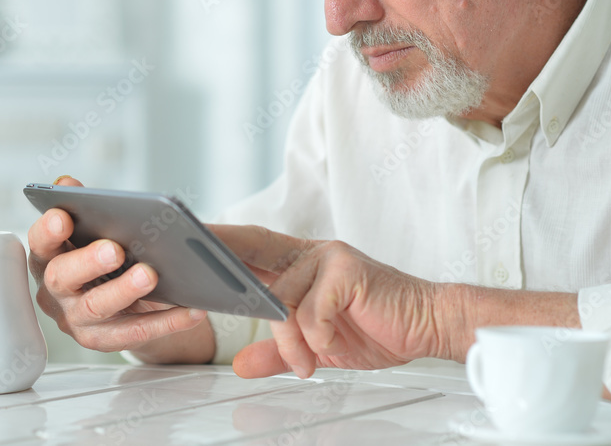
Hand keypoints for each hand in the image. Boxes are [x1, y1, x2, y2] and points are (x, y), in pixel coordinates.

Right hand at [27, 176, 212, 361]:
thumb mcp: (92, 231)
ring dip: (125, 291)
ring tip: (151, 275)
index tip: (63, 216)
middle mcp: (55, 291)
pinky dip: (165, 322)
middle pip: (62, 277)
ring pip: (97, 307)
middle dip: (89, 261)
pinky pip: (134, 333)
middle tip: (116, 249)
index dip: (47, 231)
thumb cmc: (102, 256)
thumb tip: (66, 183)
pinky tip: (190, 308)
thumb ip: (83, 206)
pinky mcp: (102, 340)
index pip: (40, 243)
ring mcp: (76, 319)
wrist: (118, 302)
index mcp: (49, 257)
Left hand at [212, 225, 441, 378]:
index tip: (180, 245)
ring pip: (283, 299)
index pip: (250, 249)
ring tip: (306, 365)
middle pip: (252, 247)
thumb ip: (280, 352)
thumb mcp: (319, 348)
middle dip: (218, 253)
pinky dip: (317, 336)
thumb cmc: (379, 327)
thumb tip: (239, 365)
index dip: (217, 245)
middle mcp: (311, 252)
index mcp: (300, 263)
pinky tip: (331, 348)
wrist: (430, 325)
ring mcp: (329, 257)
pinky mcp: (348, 270)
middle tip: (190, 270)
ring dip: (290, 340)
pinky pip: (313, 310)